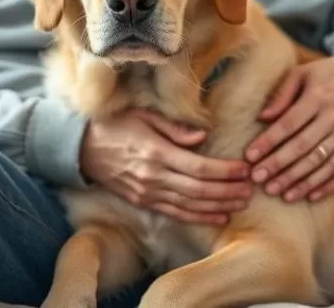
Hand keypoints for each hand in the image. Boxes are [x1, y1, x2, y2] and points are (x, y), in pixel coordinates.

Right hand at [79, 108, 253, 224]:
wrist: (82, 149)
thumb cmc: (116, 126)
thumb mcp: (145, 116)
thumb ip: (175, 129)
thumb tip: (203, 137)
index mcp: (157, 152)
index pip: (199, 166)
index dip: (224, 170)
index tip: (244, 168)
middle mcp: (154, 177)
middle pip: (199, 190)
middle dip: (228, 191)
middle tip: (251, 189)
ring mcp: (148, 193)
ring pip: (190, 205)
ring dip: (218, 206)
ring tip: (241, 204)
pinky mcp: (143, 203)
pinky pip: (175, 214)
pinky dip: (199, 217)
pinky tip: (218, 217)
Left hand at [244, 38, 333, 202]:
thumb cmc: (333, 73)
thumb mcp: (305, 73)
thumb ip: (282, 93)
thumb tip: (262, 117)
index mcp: (319, 97)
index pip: (288, 125)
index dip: (268, 142)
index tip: (250, 156)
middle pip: (302, 147)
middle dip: (278, 166)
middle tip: (258, 180)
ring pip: (322, 163)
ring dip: (299, 181)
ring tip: (279, 193)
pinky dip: (327, 185)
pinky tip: (310, 196)